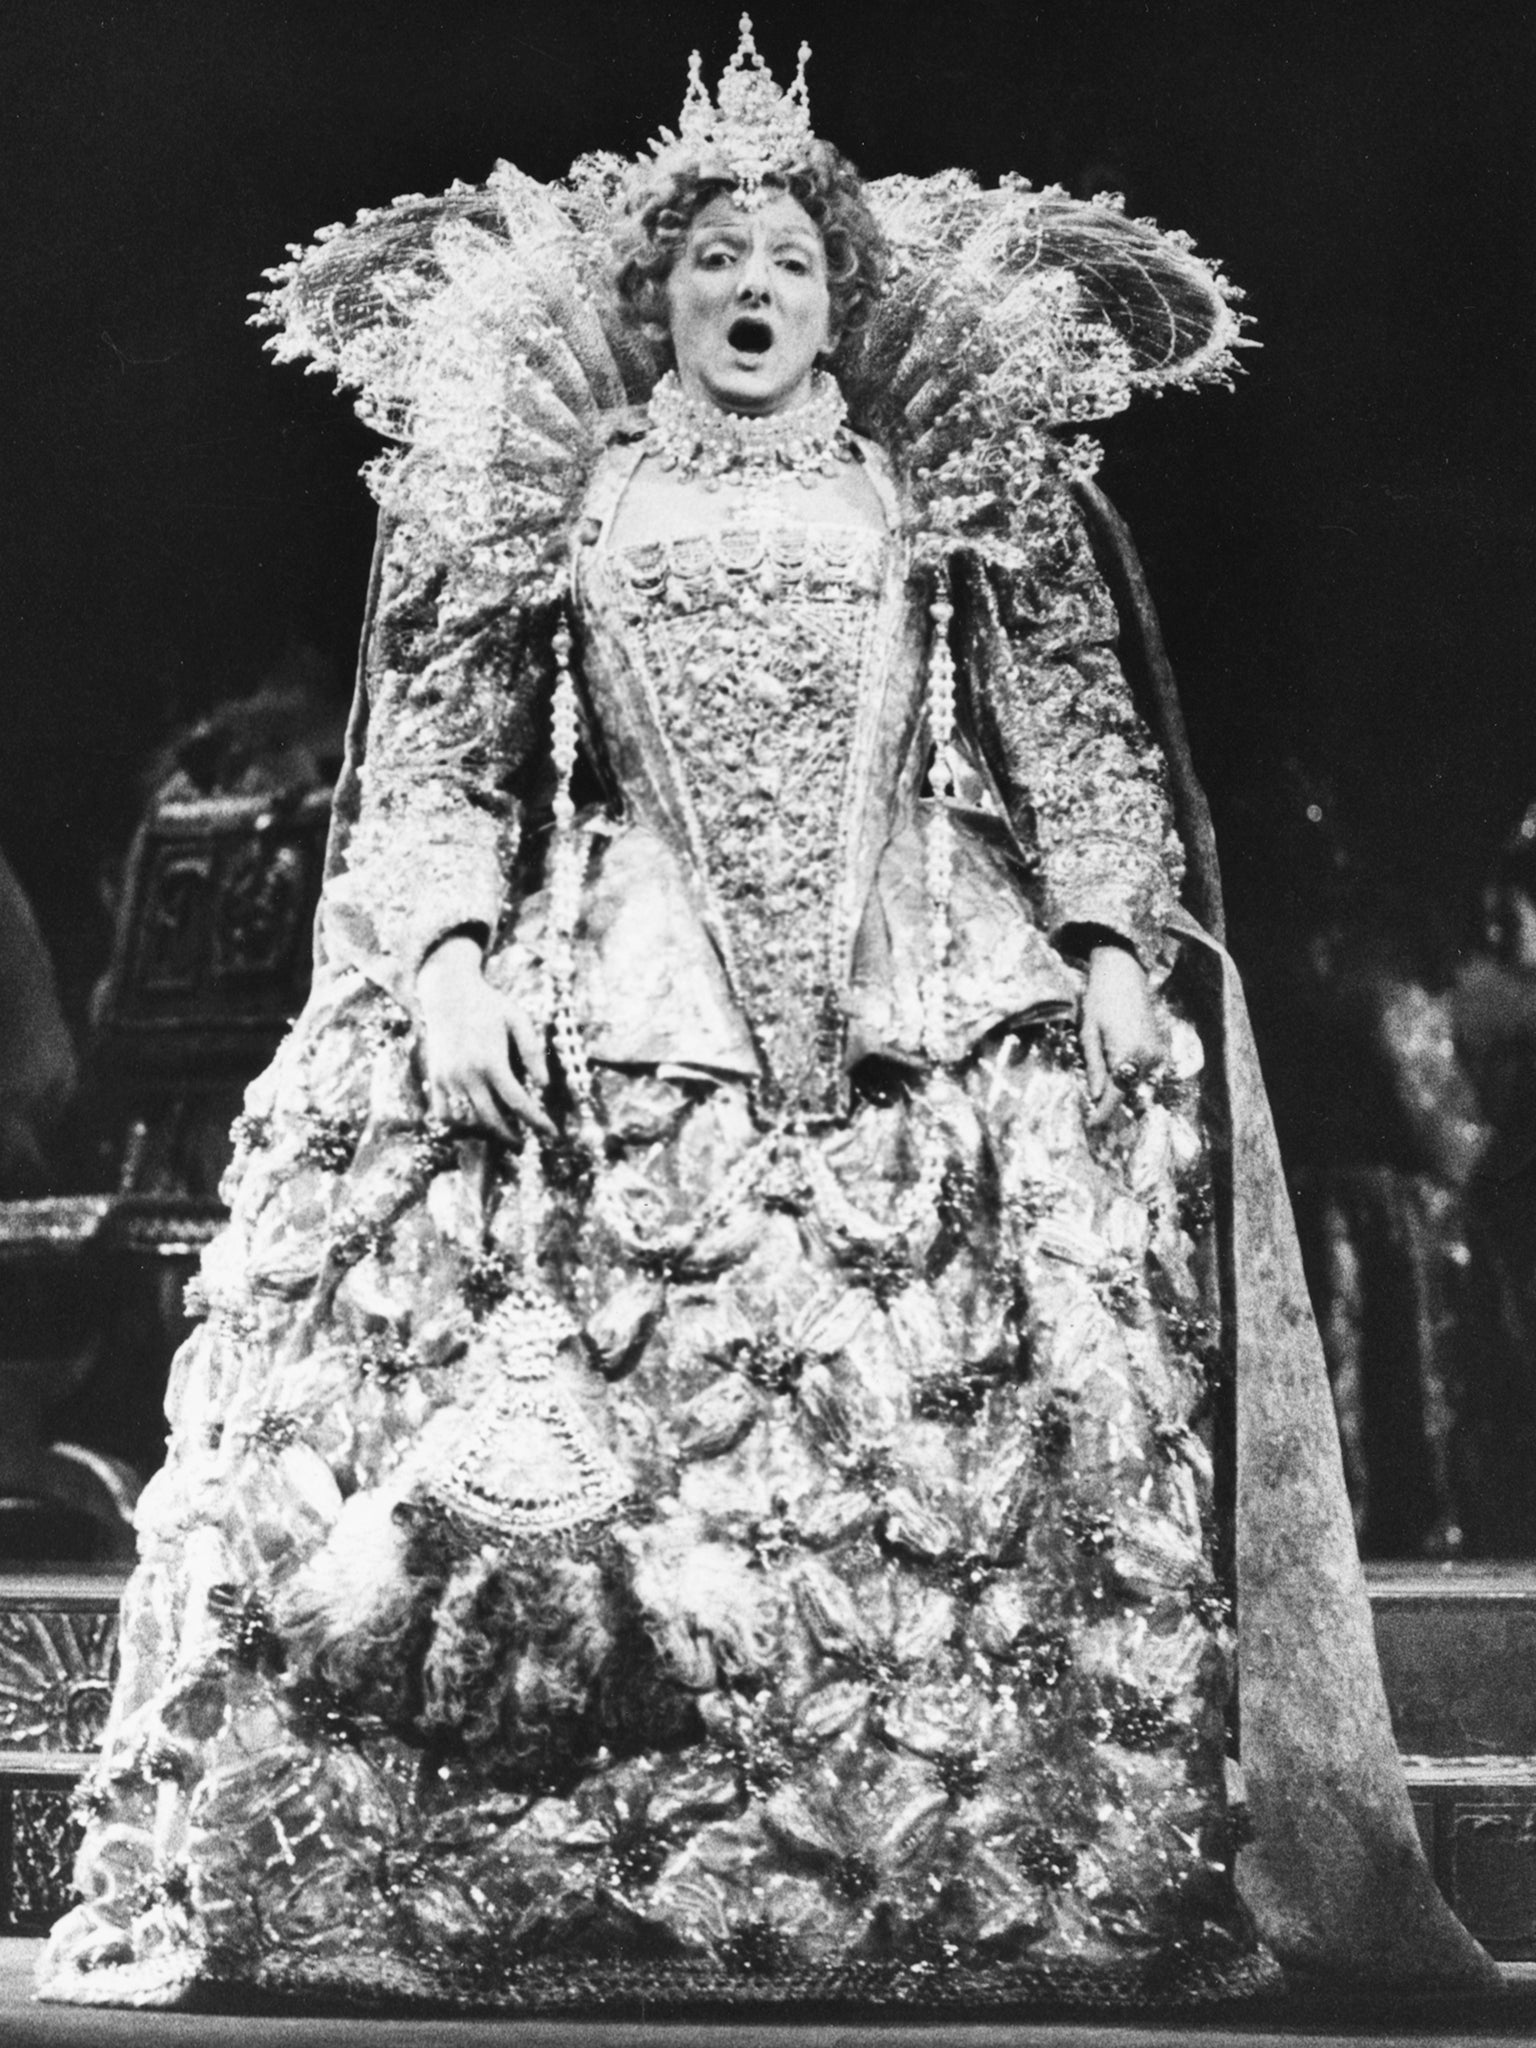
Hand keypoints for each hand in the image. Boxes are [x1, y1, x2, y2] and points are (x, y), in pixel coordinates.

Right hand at [417, 934, 554, 1139]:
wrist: (448, 992)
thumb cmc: (489, 1005)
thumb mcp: (518, 1019)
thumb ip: (533, 1051)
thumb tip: (544, 1085)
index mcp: (492, 1061)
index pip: (519, 1103)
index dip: (538, 1122)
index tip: (552, 1133)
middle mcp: (468, 1074)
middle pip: (492, 1120)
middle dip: (511, 1136)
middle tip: (523, 1143)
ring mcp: (449, 1078)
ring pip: (468, 1120)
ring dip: (485, 1131)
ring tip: (501, 1131)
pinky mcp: (435, 1078)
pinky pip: (443, 1113)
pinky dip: (457, 1123)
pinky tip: (472, 1122)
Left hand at [1080, 940, 1161, 1125]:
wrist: (1123, 972)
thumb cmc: (1099, 999)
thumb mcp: (1088, 1034)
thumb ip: (1094, 1067)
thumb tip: (1096, 1097)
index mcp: (1128, 1054)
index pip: (1115, 1096)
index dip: (1102, 1114)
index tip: (1090, 1127)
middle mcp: (1148, 1057)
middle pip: (1130, 1093)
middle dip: (1112, 1106)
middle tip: (1092, 1115)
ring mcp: (1158, 1053)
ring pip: (1139, 1085)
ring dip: (1123, 1093)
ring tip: (1102, 1098)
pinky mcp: (1160, 1047)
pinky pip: (1146, 1073)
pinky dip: (1132, 1078)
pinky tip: (1116, 1078)